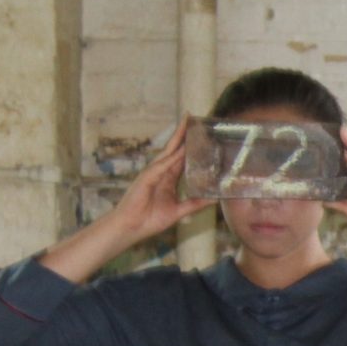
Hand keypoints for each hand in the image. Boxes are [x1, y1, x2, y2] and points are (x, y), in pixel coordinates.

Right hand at [106, 119, 203, 245]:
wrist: (132, 227)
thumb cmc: (150, 219)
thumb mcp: (180, 211)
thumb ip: (196, 204)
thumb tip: (215, 199)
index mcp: (168, 178)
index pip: (181, 158)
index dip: (190, 146)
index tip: (201, 134)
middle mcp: (161, 172)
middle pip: (174, 149)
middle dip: (183, 134)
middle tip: (193, 118)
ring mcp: (152, 173)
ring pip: (168, 152)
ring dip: (178, 139)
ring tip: (187, 124)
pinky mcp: (146, 179)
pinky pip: (161, 167)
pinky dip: (171, 159)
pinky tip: (180, 151)